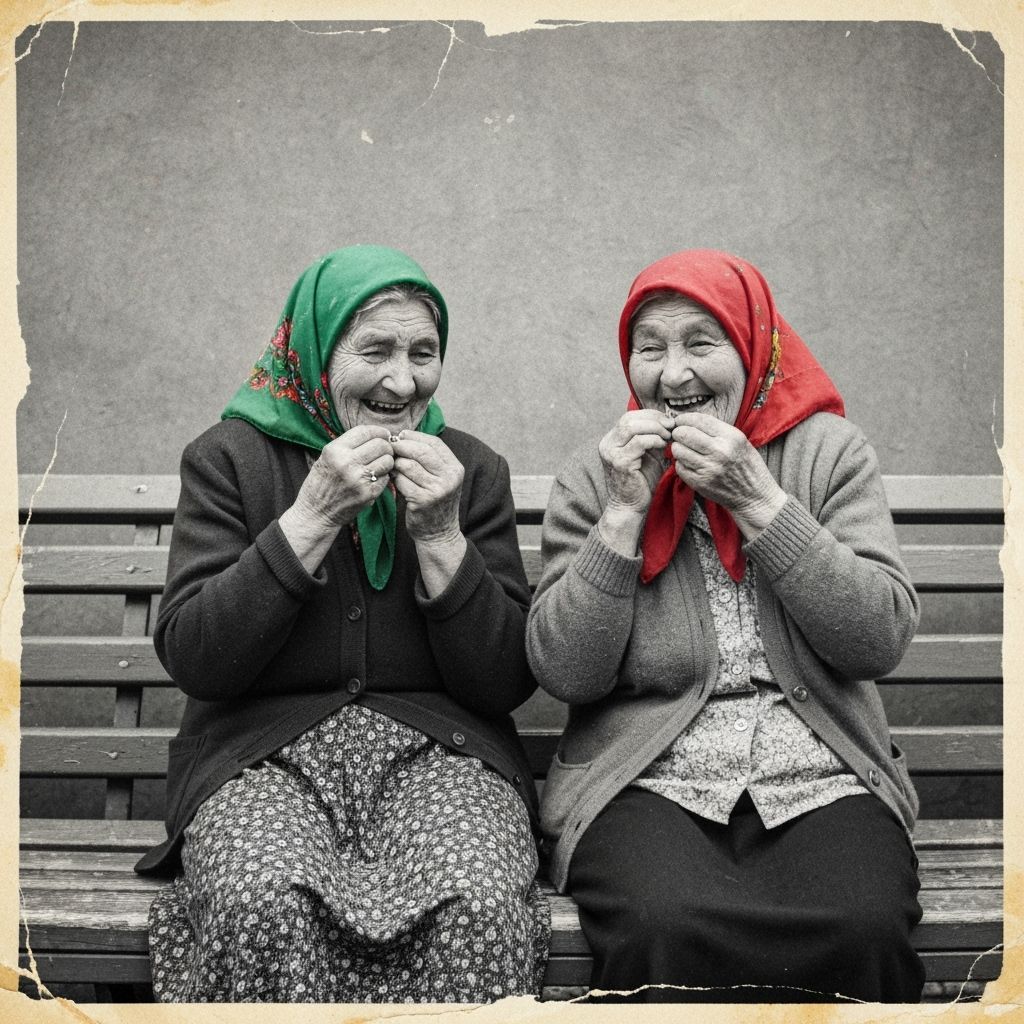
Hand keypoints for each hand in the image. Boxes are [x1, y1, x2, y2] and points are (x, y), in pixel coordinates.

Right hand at [294, 425, 395, 527]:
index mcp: (334, 450)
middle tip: (385, 451)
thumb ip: (348, 445)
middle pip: (380, 444)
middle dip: (386, 446)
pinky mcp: (368, 493)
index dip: (379, 431)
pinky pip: (386, 478)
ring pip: (387, 460)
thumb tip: (376, 434)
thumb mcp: (326, 457)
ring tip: (379, 465)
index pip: (365, 431)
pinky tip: (375, 478)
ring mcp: (358, 479)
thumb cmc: (321, 483)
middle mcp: (346, 463)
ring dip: (387, 461)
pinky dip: (384, 476)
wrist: (316, 513)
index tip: (384, 434)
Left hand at [391, 431, 464, 541]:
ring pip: (409, 465)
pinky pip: (402, 481)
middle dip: (402, 446)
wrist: (439, 533)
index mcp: (455, 468)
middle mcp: (450, 478)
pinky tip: (394, 481)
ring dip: (396, 464)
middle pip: (421, 451)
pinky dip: (395, 479)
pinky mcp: (422, 501)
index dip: (415, 436)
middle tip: (390, 447)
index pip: (434, 443)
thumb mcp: (441, 479)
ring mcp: (437, 490)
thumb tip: (402, 437)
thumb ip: (429, 460)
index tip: (401, 435)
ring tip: (392, 467)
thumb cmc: (435, 502)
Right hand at [598, 410, 674, 513]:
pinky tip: (662, 446)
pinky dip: (654, 440)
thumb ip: (650, 438)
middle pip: (629, 418)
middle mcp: (607, 444)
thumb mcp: (646, 455)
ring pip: (632, 427)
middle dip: (654, 419)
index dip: (650, 415)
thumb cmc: (640, 483)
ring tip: (667, 436)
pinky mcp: (619, 463)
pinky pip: (639, 442)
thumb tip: (666, 423)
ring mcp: (611, 453)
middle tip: (671, 426)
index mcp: (611, 441)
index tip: (668, 421)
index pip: (629, 417)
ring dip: (654, 428)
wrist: (630, 507)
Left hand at [670, 413, 786, 536]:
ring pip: (678, 450)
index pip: (698, 420)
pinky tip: (690, 464)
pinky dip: (681, 464)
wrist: (754, 495)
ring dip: (678, 449)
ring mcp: (709, 468)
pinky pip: (679, 467)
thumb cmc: (747, 465)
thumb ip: (717, 430)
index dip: (684, 418)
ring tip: (685, 450)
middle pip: (684, 434)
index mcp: (731, 437)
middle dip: (678, 433)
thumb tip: (690, 420)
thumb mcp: (740, 441)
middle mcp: (720, 451)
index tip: (680, 420)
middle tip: (679, 436)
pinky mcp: (700, 483)